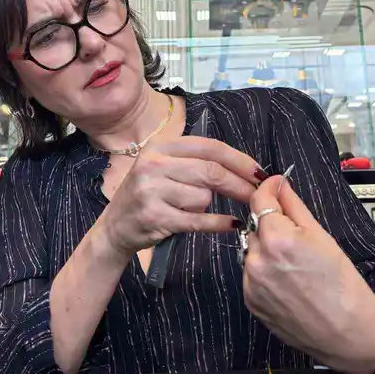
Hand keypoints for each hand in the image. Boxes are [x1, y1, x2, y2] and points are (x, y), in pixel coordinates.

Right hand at [96, 137, 261, 258]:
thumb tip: (243, 166)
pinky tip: (230, 224)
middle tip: (257, 195)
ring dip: (208, 206)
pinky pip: (199, 220)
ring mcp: (152, 190)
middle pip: (211, 171)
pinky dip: (218, 224)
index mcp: (160, 147)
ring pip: (203, 196)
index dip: (239, 159)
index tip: (259, 172)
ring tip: (191, 209)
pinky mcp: (155, 217)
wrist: (115, 227)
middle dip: (239, 184)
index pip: (210, 147)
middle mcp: (154, 164)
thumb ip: (195, 161)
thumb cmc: (148, 195)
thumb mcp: (164, 167)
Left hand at [242, 176, 374, 373]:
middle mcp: (257, 260)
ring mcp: (251, 283)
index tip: (276, 185)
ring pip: (252, 250)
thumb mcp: (321, 236)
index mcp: (277, 239)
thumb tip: (280, 184)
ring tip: (295, 263)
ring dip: (267, 248)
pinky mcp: (251, 301)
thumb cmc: (342, 285)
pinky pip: (252, 274)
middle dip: (271, 223)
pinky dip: (265, 271)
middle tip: (297, 234)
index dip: (268, 188)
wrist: (349, 334)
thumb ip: (294, 206)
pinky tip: (288, 280)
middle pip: (255, 225)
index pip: (259, 200)